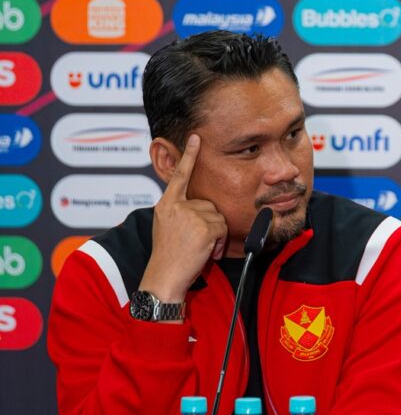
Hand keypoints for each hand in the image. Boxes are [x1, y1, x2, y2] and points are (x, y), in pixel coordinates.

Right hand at [140, 134, 227, 303]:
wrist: (164, 277)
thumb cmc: (169, 256)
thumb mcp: (167, 226)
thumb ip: (180, 211)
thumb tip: (201, 207)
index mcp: (166, 204)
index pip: (180, 176)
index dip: (189, 155)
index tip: (196, 137)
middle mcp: (176, 206)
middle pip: (209, 205)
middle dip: (209, 224)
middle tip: (195, 242)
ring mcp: (190, 215)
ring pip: (218, 217)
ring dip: (215, 234)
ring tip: (198, 248)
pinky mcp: (203, 226)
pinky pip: (223, 229)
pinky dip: (219, 242)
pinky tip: (205, 251)